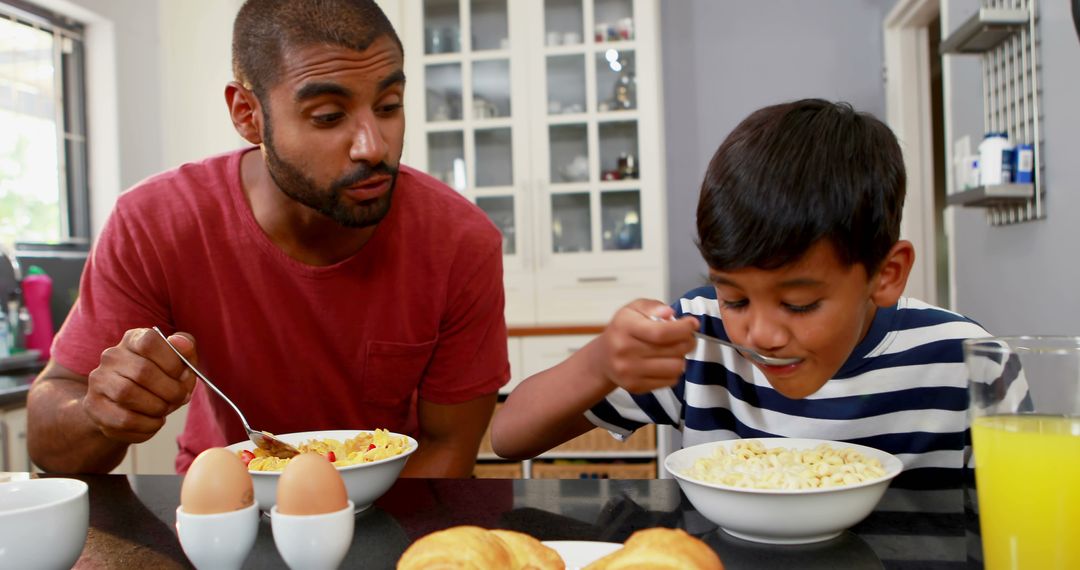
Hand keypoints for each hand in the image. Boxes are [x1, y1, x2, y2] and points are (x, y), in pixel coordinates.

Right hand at [83, 328, 197, 443]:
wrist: (126, 407)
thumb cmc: (159, 380)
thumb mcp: (178, 361)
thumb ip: (186, 349)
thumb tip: (183, 344)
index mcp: (133, 340)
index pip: (150, 342)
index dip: (172, 361)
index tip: (182, 374)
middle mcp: (111, 356)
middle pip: (143, 371)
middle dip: (170, 390)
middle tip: (179, 398)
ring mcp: (99, 381)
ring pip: (129, 395)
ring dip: (157, 407)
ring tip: (164, 409)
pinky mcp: (95, 407)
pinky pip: (123, 420)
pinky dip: (147, 425)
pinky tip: (154, 421)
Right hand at [589, 299, 698, 393]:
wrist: (603, 358)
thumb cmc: (624, 330)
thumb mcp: (634, 309)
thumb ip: (653, 307)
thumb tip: (670, 314)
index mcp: (624, 326)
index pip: (661, 332)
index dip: (683, 329)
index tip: (693, 323)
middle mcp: (624, 350)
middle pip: (673, 350)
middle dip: (688, 341)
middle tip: (686, 337)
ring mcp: (629, 371)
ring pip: (675, 367)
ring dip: (681, 358)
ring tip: (674, 351)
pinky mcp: (635, 387)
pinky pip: (670, 381)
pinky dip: (673, 371)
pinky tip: (665, 363)